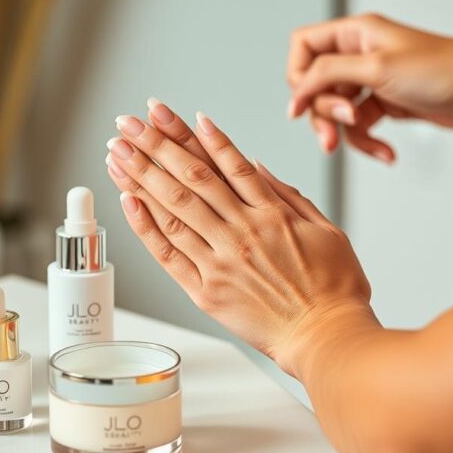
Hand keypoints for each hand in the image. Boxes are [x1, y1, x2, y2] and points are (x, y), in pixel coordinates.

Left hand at [104, 99, 375, 374]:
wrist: (325, 338)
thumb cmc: (334, 290)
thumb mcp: (327, 230)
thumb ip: (289, 196)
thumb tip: (256, 167)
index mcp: (272, 214)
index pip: (226, 163)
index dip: (193, 135)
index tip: (167, 114)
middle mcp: (242, 233)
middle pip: (191, 179)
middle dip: (156, 146)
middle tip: (129, 124)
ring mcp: (221, 261)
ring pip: (174, 210)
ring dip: (142, 178)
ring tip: (118, 153)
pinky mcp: (206, 292)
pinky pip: (169, 255)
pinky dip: (146, 227)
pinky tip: (128, 201)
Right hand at [287, 13, 452, 161]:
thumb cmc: (446, 71)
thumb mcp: (377, 69)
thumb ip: (329, 76)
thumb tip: (296, 93)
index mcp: (358, 33)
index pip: (304, 46)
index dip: (298, 78)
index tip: (302, 107)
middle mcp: (363, 53)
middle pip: (317, 84)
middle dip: (323, 113)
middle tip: (333, 136)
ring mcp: (377, 80)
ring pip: (339, 110)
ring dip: (346, 134)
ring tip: (368, 146)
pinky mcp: (391, 104)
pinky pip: (363, 127)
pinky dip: (370, 142)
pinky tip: (387, 152)